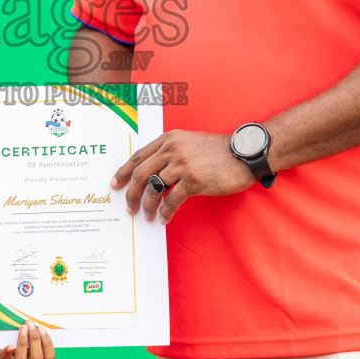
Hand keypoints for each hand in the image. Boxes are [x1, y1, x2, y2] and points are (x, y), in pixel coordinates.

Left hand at [0, 323, 54, 358]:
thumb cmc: (21, 352)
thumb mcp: (32, 351)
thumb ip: (37, 343)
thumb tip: (38, 326)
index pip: (50, 357)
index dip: (47, 342)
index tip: (41, 328)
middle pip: (37, 357)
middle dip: (34, 338)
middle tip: (30, 323)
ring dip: (23, 341)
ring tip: (22, 327)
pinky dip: (7, 352)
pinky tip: (10, 346)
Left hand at [112, 130, 255, 223]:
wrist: (244, 153)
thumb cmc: (218, 150)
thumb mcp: (189, 142)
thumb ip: (170, 152)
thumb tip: (153, 173)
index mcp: (168, 139)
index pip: (138, 156)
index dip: (124, 171)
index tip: (116, 184)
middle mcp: (172, 149)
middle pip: (141, 173)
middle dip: (131, 193)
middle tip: (129, 208)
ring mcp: (182, 164)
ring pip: (153, 188)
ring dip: (147, 206)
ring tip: (146, 216)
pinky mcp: (194, 180)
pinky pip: (172, 200)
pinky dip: (165, 212)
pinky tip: (163, 219)